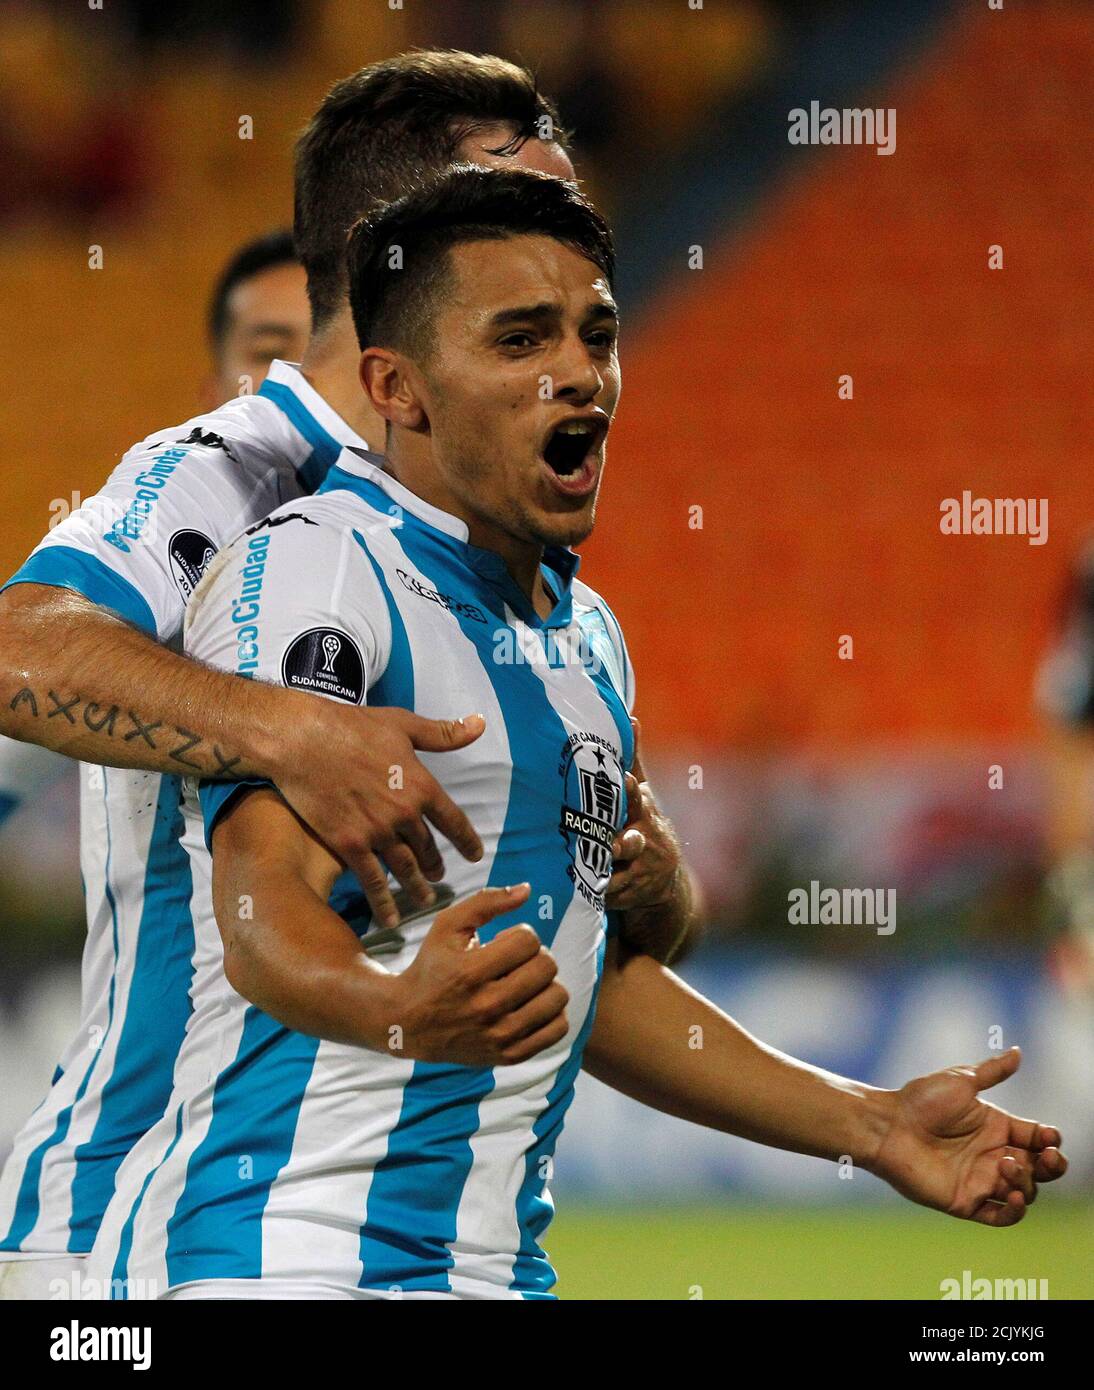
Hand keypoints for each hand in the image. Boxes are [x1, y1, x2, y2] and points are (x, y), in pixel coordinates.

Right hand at [276, 700, 485, 930]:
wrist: (303, 739)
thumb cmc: (352, 726)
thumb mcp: (404, 724)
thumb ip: (444, 733)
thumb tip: (479, 724)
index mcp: (422, 785)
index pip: (454, 821)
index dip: (467, 841)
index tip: (475, 855)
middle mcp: (404, 813)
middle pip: (428, 848)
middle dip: (436, 865)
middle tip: (439, 877)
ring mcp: (377, 832)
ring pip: (405, 868)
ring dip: (417, 887)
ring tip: (424, 900)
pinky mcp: (349, 843)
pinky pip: (372, 880)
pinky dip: (384, 902)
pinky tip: (391, 918)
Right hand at [389, 884, 568, 1066]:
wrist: (409, 1023)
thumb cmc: (432, 967)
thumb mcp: (448, 926)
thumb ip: (486, 902)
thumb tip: (527, 889)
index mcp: (470, 972)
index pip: (529, 941)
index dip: (520, 934)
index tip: (503, 942)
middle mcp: (487, 1006)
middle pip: (547, 966)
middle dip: (535, 956)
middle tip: (515, 962)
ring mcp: (500, 1035)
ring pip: (557, 996)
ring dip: (545, 984)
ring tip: (524, 983)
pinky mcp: (510, 1055)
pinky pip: (558, 1028)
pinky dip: (551, 1012)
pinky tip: (530, 1004)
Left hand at [606, 718, 681, 912]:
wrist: (663, 879)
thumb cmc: (643, 824)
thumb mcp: (642, 794)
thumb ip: (633, 761)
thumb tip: (630, 717)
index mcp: (644, 813)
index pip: (638, 800)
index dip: (632, 793)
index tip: (626, 781)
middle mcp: (645, 841)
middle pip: (633, 841)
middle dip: (625, 842)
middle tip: (613, 842)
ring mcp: (640, 871)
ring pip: (620, 873)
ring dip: (608, 873)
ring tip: (592, 871)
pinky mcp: (628, 894)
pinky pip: (609, 894)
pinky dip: (598, 894)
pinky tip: (583, 893)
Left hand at [869, 1047, 1067, 1225]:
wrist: (889, 1125)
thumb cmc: (920, 1100)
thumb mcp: (961, 1081)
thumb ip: (992, 1071)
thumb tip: (1020, 1052)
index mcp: (996, 1127)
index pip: (1037, 1139)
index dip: (1049, 1140)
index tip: (1047, 1136)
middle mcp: (993, 1156)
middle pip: (1039, 1169)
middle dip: (1052, 1165)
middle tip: (1048, 1157)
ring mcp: (981, 1180)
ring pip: (1024, 1191)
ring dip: (1026, 1181)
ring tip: (1005, 1164)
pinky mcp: (966, 1201)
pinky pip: (1000, 1217)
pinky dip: (1014, 1211)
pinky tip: (1013, 1196)